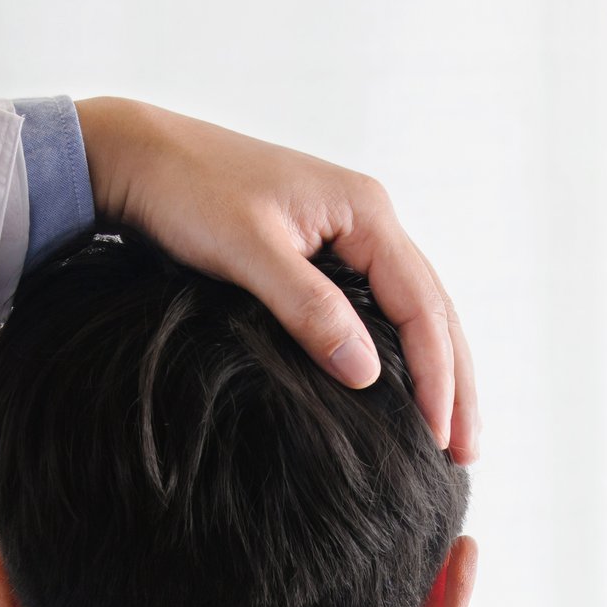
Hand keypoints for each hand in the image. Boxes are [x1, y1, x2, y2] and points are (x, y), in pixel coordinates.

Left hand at [73, 97, 480, 463]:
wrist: (138, 155)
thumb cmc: (186, 191)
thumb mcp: (247, 251)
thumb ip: (309, 309)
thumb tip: (368, 373)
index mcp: (365, 212)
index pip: (422, 305)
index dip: (438, 375)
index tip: (440, 436)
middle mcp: (369, 218)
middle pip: (435, 309)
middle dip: (456, 382)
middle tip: (467, 452)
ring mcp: (348, 232)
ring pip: (413, 310)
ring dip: (437, 370)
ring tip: (449, 433)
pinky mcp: (322, 250)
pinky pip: (380, 305)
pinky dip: (400, 351)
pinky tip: (401, 389)